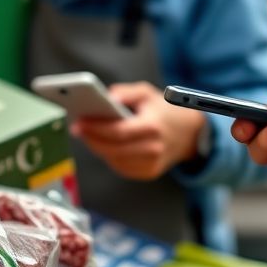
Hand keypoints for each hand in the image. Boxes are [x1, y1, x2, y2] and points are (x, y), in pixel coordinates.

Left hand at [74, 82, 205, 180]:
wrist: (189, 133)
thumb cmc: (164, 111)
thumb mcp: (148, 93)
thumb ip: (126, 92)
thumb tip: (107, 97)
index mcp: (153, 127)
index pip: (118, 132)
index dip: (96, 128)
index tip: (79, 122)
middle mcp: (153, 148)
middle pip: (113, 148)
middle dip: (91, 138)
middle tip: (78, 128)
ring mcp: (151, 164)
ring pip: (114, 159)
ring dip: (98, 147)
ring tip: (87, 134)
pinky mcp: (148, 173)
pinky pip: (121, 167)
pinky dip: (109, 156)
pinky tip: (103, 144)